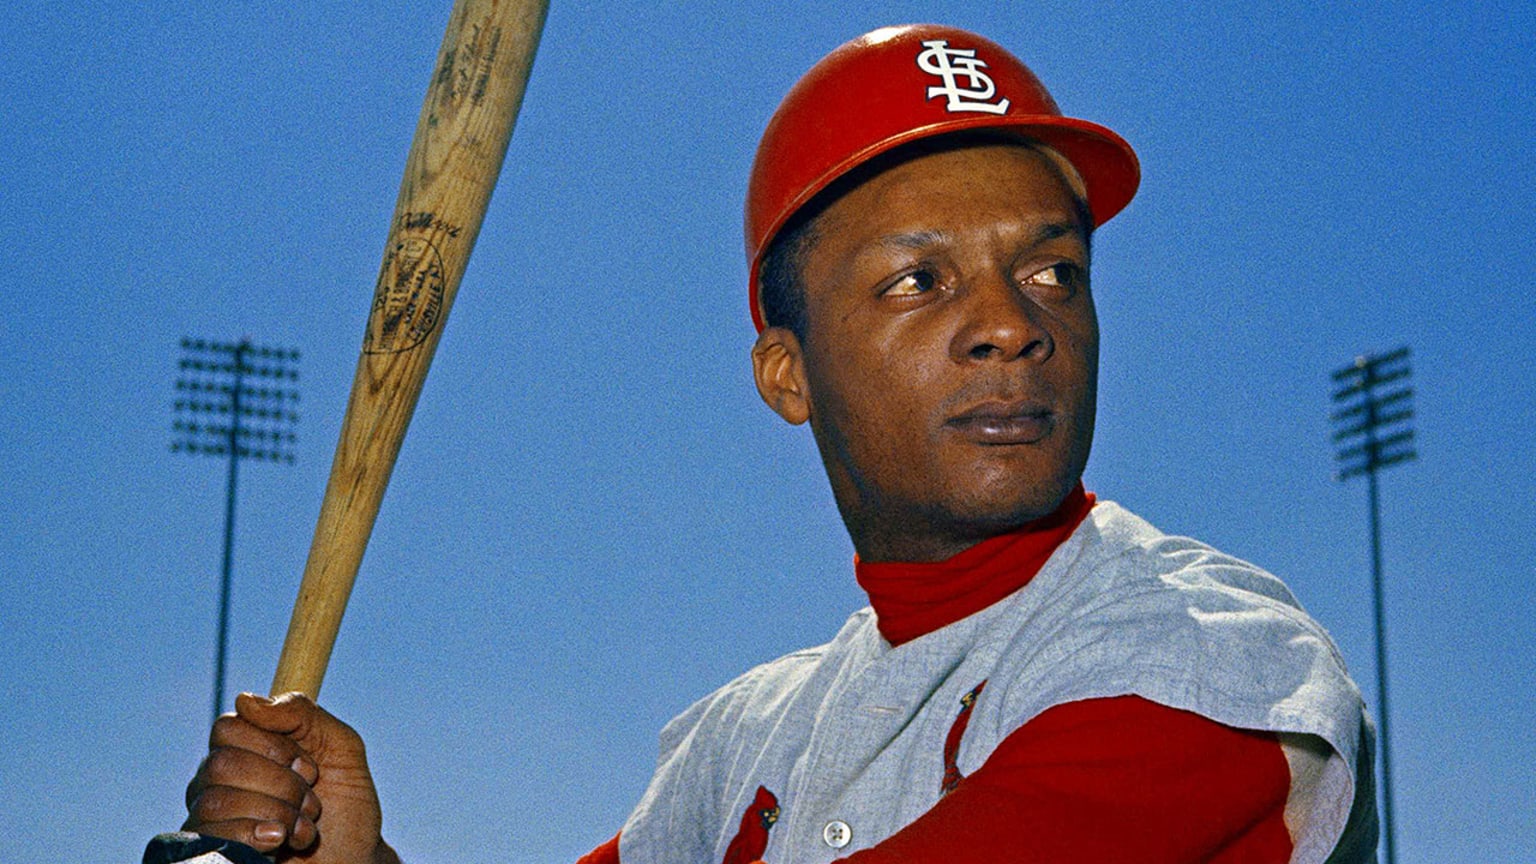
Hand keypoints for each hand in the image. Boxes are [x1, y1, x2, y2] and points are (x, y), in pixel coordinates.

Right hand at [184, 692, 398, 863]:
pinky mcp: (213, 850)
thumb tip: (246, 700)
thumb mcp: (341, 747)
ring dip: (278, 812)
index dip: (274, 745)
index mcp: (245, 749)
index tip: (310, 767)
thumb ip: (302, 714)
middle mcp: (218, 780)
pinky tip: (282, 843)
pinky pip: (214, 835)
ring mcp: (211, 817)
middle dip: (283, 783)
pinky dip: (259, 837)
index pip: (228, 726)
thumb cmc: (346, 805)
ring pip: (218, 800)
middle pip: (223, 763)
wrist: (355, 859)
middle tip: (311, 800)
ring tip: (303, 826)